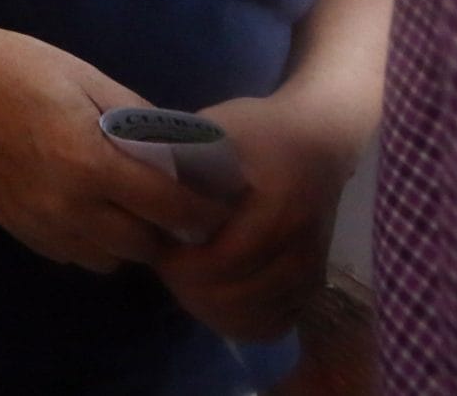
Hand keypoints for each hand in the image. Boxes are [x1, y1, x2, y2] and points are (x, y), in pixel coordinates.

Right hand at [0, 25, 230, 272]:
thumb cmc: (31, 69)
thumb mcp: (97, 82)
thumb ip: (145, 124)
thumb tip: (190, 154)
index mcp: (91, 164)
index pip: (167, 208)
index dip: (201, 210)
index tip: (217, 204)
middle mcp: (66, 206)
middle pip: (142, 247)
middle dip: (165, 230)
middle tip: (173, 206)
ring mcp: (37, 223)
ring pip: (107, 261)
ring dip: (126, 241)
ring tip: (128, 208)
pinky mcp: (16, 228)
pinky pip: (71, 255)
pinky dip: (90, 241)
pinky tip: (88, 207)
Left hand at [153, 95, 359, 341]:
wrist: (321, 139)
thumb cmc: (261, 131)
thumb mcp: (217, 131)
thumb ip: (180, 161)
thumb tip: (135, 188)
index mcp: (277, 210)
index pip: (221, 261)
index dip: (180, 264)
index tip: (158, 246)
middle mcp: (301, 249)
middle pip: (234, 297)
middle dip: (188, 287)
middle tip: (166, 264)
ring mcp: (312, 273)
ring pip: (250, 318)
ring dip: (208, 306)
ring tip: (185, 278)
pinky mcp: (314, 287)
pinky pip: (270, 325)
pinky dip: (236, 320)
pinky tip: (214, 298)